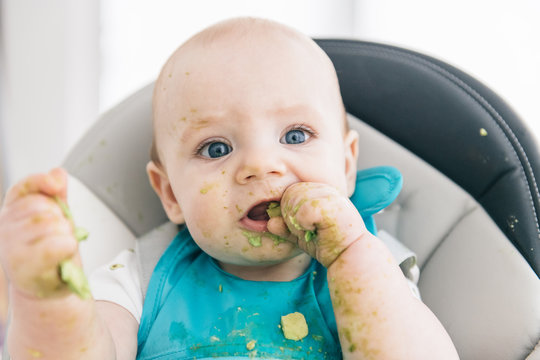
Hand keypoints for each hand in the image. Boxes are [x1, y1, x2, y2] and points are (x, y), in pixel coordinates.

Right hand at [0, 168, 80, 298]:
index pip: (22, 188)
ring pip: (52, 224)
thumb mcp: (57, 218)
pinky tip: (63, 255)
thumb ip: (56, 195)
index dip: (39, 181)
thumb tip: (57, 172)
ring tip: (59, 248)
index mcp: (13, 211)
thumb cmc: (53, 251)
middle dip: (61, 219)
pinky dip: (67, 247)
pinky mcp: (23, 265)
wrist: (49, 285)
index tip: (56, 184)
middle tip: (59, 236)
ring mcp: (11, 247)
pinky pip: (56, 245)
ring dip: (66, 235)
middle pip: (43, 206)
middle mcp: (6, 227)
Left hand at [268, 182, 366, 266]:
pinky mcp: (328, 203)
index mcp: (318, 190)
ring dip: (298, 223)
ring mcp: (327, 193)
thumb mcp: (301, 235)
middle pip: (288, 196)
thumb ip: (285, 227)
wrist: (350, 255)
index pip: (288, 193)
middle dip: (291, 217)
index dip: (289, 213)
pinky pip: (300, 213)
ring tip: (315, 230)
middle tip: (310, 229)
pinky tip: (318, 230)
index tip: (306, 227)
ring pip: (292, 202)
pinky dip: (304, 225)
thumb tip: (269, 223)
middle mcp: (324, 187)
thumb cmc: (328, 244)